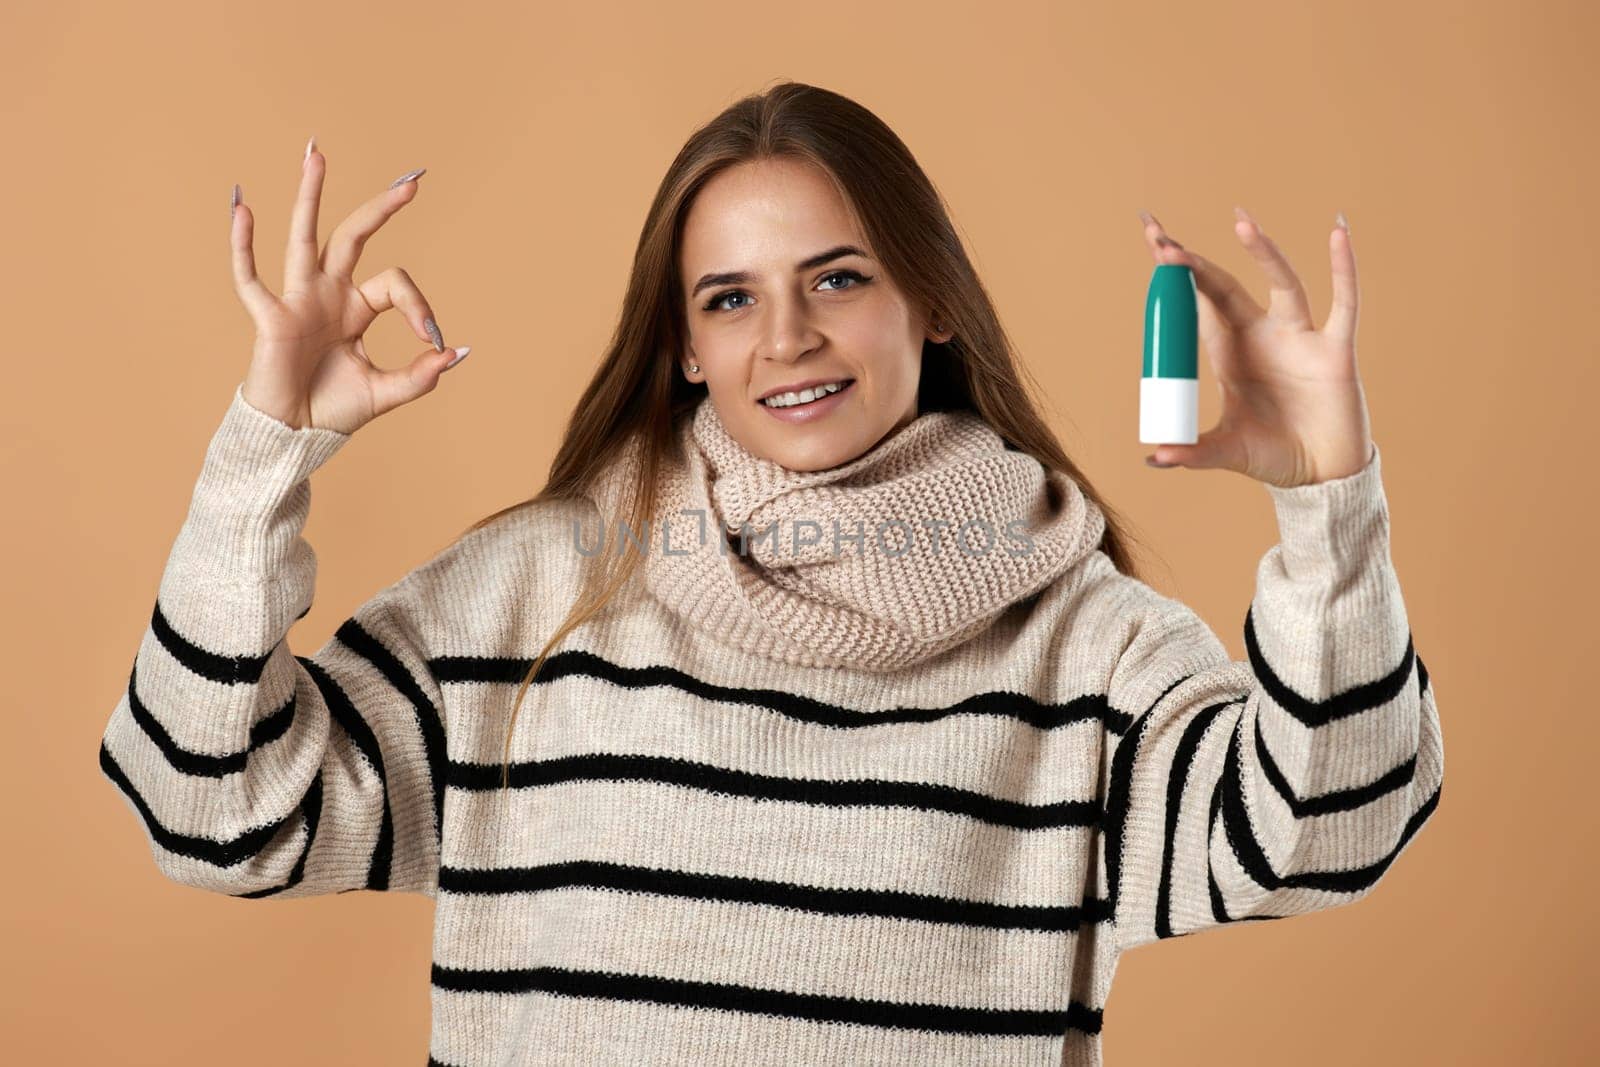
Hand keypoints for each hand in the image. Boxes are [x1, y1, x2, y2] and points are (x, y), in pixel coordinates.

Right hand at [230, 137, 468, 433]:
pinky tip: (243, 208)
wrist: (294, 435)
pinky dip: (243, 244)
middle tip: (413, 182)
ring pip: (305, 237)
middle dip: (381, 209)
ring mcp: (298, 300)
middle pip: (354, 237)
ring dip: (310, 195)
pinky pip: (250, 276)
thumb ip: (420, 376)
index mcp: (357, 308)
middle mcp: (328, 294)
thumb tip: (456, 352)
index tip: (431, 339)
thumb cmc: (333, 410)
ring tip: (316, 153)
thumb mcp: (385, 393)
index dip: (420, 308)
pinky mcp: (270, 317)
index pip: (396, 284)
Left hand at [1138, 208, 1374, 487]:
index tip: (1153, 242)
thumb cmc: (1273, 456)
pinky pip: (1343, 303)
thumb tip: (1154, 458)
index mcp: (1228, 355)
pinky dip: (1343, 268)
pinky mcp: (1334, 350)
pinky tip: (1338, 232)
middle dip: (1194, 263)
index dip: (1176, 277)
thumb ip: (1192, 453)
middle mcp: (1260, 337)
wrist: (1321, 475)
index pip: (1196, 306)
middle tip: (1160, 235)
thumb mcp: (1226, 452)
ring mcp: (1298, 338)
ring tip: (1240, 221)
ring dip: (1262, 252)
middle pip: (1224, 287)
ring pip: (1282, 283)